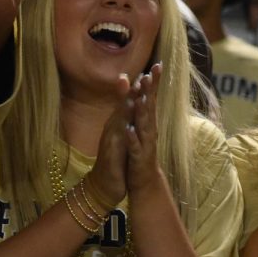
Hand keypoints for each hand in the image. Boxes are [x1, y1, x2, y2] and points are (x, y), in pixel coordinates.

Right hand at [85, 73, 130, 206]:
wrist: (104, 186)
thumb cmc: (115, 160)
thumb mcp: (123, 136)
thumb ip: (126, 118)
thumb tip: (134, 100)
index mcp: (120, 123)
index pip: (130, 101)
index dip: (140, 87)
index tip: (153, 70)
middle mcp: (114, 128)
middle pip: (123, 106)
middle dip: (132, 91)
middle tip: (141, 73)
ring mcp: (111, 141)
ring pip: (118, 122)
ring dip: (125, 108)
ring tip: (133, 94)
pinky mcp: (110, 156)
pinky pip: (116, 144)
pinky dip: (122, 135)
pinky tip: (126, 127)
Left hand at [125, 63, 164, 194]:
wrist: (143, 181)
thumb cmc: (140, 154)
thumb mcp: (139, 131)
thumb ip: (141, 112)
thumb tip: (142, 93)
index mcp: (148, 123)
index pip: (152, 99)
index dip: (154, 83)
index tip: (157, 65)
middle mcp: (149, 130)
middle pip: (150, 107)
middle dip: (150, 91)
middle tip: (151, 74)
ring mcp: (145, 144)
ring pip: (143, 125)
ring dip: (142, 111)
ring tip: (141, 97)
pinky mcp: (138, 157)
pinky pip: (134, 146)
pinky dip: (131, 138)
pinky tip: (128, 129)